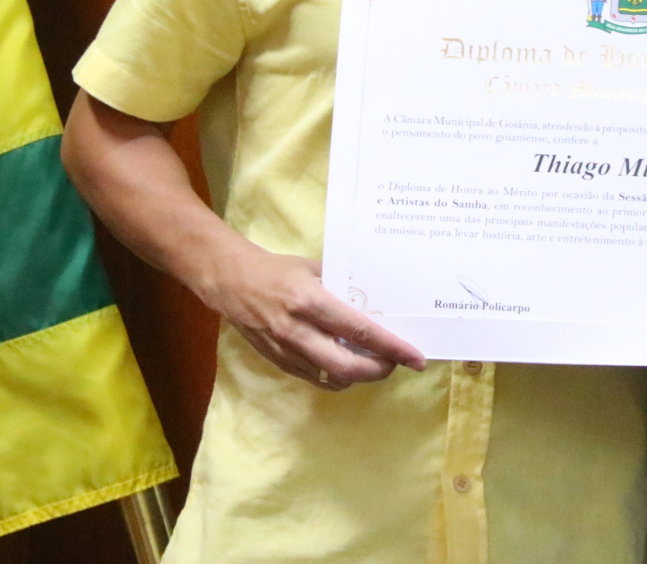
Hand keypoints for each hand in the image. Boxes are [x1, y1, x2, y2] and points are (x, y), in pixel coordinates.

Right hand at [198, 239, 424, 388]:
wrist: (231, 282)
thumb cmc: (278, 270)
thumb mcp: (314, 268)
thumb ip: (342, 286)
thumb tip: (376, 300)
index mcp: (311, 302)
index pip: (361, 331)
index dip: (392, 348)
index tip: (415, 358)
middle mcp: (299, 331)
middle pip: (348, 367)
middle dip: (378, 370)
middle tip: (395, 363)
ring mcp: (286, 350)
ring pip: (332, 377)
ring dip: (358, 375)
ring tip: (372, 362)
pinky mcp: (277, 362)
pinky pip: (314, 378)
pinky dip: (335, 376)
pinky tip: (344, 364)